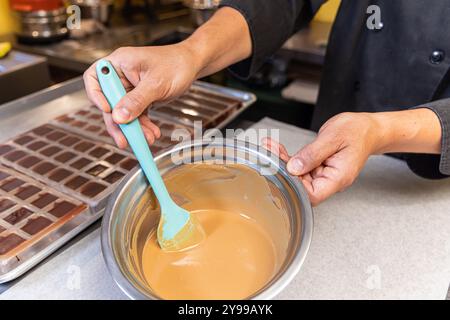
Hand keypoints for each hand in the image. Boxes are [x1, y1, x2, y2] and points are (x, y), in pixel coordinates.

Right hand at [83, 43, 200, 147]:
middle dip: (118, 123)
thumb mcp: (156, 84)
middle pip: (109, 101)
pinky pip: (136, 114)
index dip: (96, 95)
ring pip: (123, 112)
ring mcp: (130, 87)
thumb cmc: (176, 64)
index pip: (94, 77)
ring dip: (134, 128)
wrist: (192, 65)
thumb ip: (136, 100)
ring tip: (147, 139)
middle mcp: (121, 74)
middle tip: (124, 140)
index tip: (107, 111)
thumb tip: (118, 117)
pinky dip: (143, 126)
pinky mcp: (140, 97)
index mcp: (119, 62)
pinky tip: (152, 133)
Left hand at [263, 113, 383, 205]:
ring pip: (298, 175)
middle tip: (272, 152)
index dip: (296, 187)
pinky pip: (300, 166)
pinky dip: (288, 158)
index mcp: (338, 178)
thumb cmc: (357, 131)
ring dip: (283, 162)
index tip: (283, 171)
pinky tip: (278, 148)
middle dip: (284, 170)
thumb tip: (294, 168)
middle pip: (302, 186)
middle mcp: (330, 180)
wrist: (368, 128)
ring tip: (272, 147)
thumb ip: (313, 154)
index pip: (313, 195)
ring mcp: (324, 174)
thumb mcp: (333, 137)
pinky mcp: (318, 167)